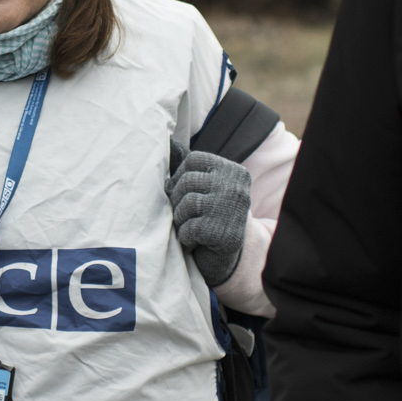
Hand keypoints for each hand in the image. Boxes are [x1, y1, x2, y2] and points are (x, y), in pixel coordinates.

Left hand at [167, 148, 250, 287]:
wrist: (231, 257)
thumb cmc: (212, 218)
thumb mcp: (208, 190)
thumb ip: (192, 172)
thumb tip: (166, 143)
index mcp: (233, 171)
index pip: (193, 160)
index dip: (179, 177)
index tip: (182, 193)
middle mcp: (235, 186)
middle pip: (186, 181)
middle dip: (177, 201)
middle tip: (184, 214)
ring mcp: (231, 209)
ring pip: (185, 204)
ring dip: (180, 219)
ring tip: (190, 226)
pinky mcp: (223, 232)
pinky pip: (189, 228)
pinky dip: (186, 237)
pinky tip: (196, 240)